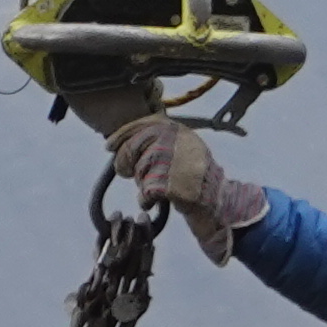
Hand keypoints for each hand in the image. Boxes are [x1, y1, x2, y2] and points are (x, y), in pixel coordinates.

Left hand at [108, 113, 269, 264]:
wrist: (217, 201)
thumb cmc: (196, 177)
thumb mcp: (183, 147)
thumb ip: (159, 140)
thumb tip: (122, 143)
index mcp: (178, 129)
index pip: (143, 124)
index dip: (122, 135)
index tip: (109, 145)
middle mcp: (174, 141)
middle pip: (133, 148)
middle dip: (125, 162)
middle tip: (126, 172)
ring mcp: (171, 161)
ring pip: (139, 172)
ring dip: (143, 184)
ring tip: (162, 187)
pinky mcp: (167, 183)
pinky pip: (145, 193)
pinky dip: (148, 201)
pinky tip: (160, 201)